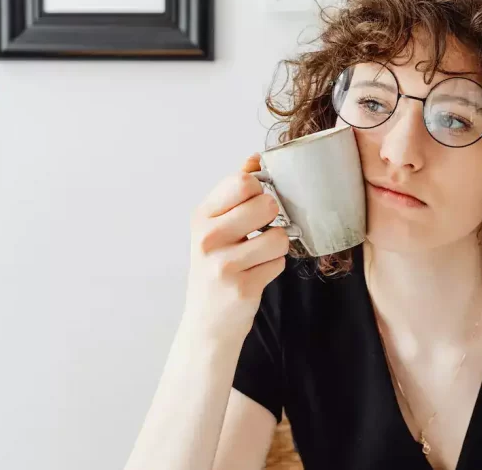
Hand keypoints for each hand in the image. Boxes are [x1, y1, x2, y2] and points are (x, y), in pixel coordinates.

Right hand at [181, 154, 288, 343]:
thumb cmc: (216, 267)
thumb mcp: (215, 227)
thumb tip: (254, 158)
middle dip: (273, 218)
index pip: (243, 182)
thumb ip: (234, 192)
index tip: (254, 205)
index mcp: (201, 216)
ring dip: (277, 247)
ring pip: (279, 236)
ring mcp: (223, 264)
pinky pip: (279, 263)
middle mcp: (207, 238)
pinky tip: (256, 274)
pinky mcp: (242, 288)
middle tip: (259, 232)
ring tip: (258, 256)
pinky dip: (274, 267)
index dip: (260, 190)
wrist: (207, 323)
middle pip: (266, 204)